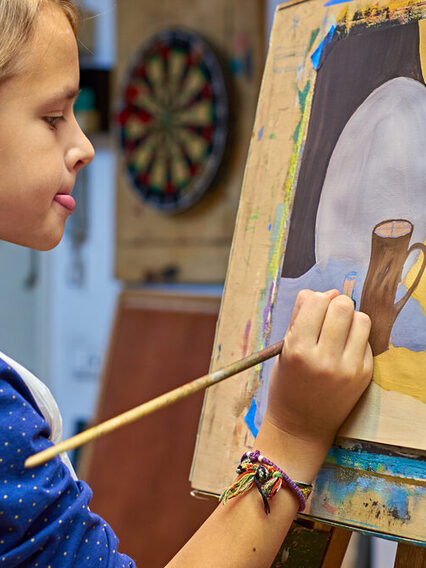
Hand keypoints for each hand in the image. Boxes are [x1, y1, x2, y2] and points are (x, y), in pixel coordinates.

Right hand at [262, 289, 372, 456]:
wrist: (301, 426)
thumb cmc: (288, 384)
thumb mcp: (284, 348)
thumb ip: (302, 316)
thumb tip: (331, 292)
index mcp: (297, 349)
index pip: (316, 301)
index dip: (315, 300)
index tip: (313, 310)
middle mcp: (324, 358)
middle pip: (342, 306)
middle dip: (336, 305)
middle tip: (329, 318)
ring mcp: (347, 368)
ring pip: (361, 319)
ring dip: (350, 319)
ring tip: (339, 332)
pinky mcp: (363, 375)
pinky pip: (366, 341)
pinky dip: (356, 339)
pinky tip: (344, 350)